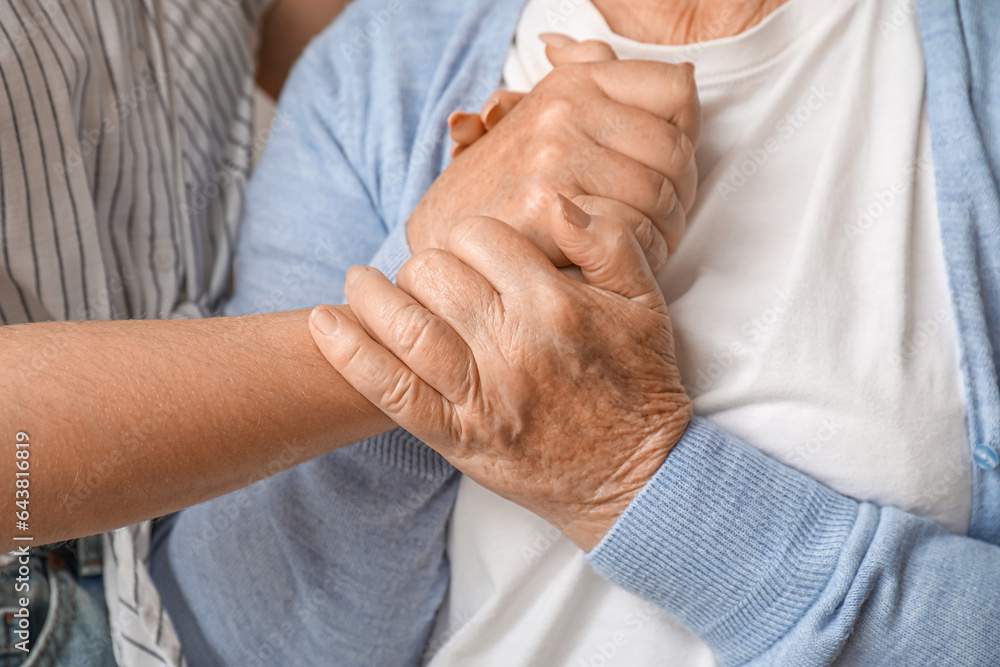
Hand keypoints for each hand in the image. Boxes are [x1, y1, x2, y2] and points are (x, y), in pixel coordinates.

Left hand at [311, 197, 692, 550]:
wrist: (636, 476)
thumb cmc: (639, 383)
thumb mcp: (645, 303)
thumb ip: (606, 240)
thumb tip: (552, 199)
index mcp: (555, 302)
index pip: (479, 237)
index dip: (469, 236)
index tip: (472, 252)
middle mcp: (513, 343)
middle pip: (434, 274)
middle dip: (425, 267)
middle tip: (430, 280)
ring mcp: (482, 393)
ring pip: (406, 323)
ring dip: (370, 296)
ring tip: (358, 284)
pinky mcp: (459, 435)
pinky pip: (392, 390)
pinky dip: (351, 354)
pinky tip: (325, 323)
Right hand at [410, 43, 699, 268]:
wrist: (445, 237)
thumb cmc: (501, 185)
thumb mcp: (540, 115)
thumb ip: (591, 80)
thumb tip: (666, 68)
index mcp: (574, 83)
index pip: (677, 90)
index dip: (688, 135)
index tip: (672, 168)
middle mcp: (566, 110)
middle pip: (675, 152)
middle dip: (683, 197)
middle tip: (668, 222)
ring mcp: (556, 156)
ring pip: (659, 196)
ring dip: (665, 233)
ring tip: (648, 247)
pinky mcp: (547, 206)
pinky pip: (629, 229)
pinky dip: (638, 255)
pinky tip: (623, 261)